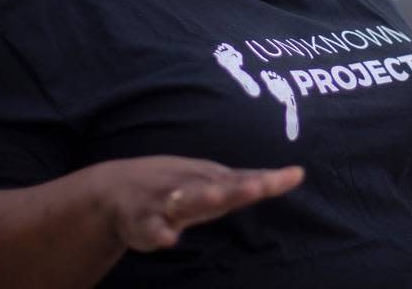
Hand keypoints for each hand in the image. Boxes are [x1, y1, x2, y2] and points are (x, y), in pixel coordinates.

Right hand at [98, 156, 303, 251]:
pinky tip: (169, 238)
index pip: (246, 179)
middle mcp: (192, 187)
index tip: (296, 175)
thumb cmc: (177, 187)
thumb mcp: (213, 180)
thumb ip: (251, 180)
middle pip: (220, 187)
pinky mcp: (142, 220)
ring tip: (218, 196)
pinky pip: (151, 228)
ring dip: (201, 197)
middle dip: (240, 187)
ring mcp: (166, 201)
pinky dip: (158, 233)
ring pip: (185, 200)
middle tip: (260, 186)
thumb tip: (298, 174)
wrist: (114, 189)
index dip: (270, 180)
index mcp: (211, 180)